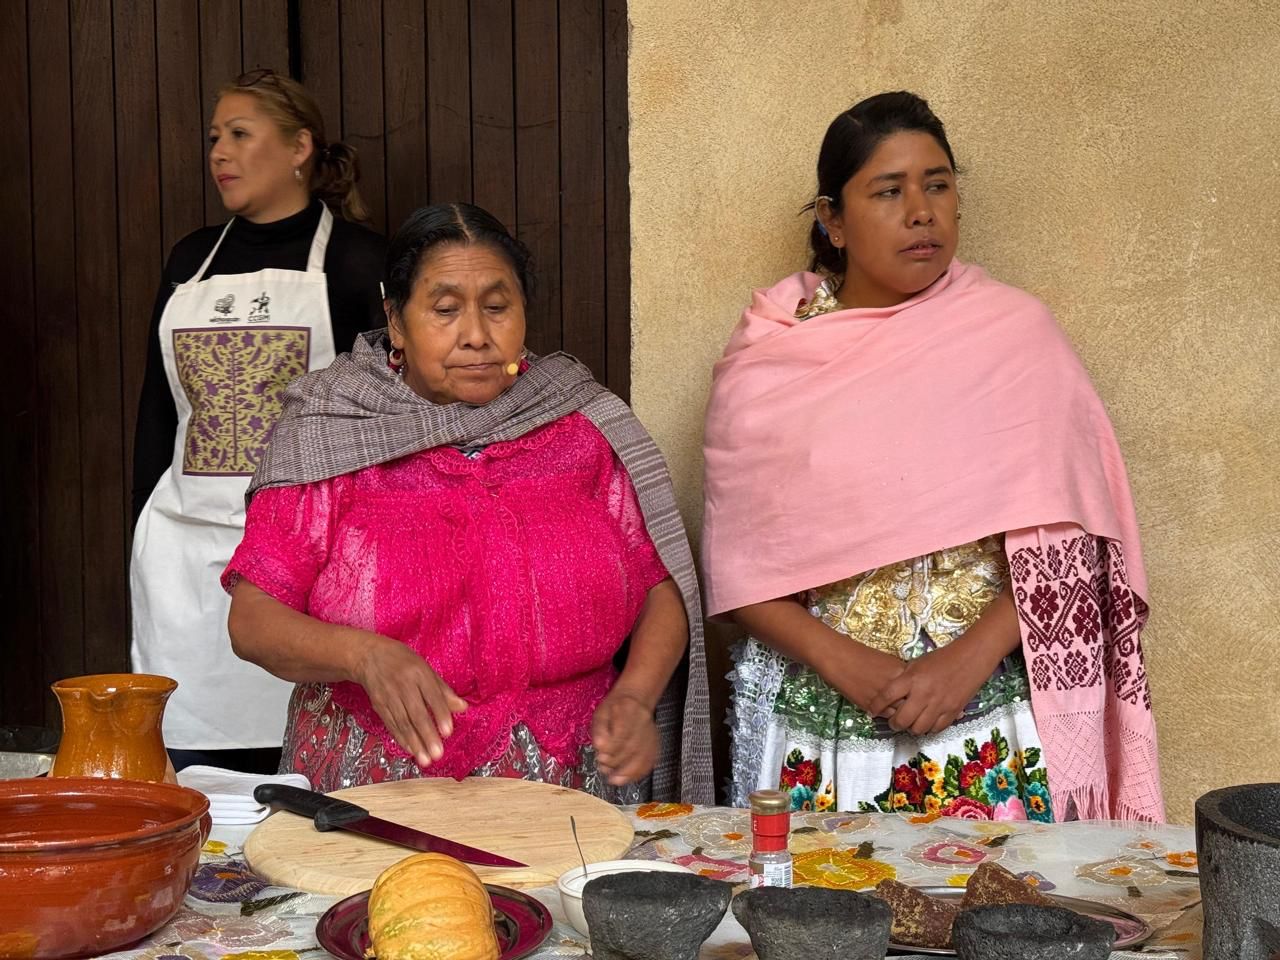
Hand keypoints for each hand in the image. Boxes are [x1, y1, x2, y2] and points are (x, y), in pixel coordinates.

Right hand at [351, 635, 466, 768]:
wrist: (370, 656)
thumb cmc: (404, 662)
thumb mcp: (426, 668)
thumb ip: (443, 690)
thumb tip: (463, 707)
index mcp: (419, 673)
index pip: (432, 696)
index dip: (440, 714)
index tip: (448, 732)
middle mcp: (403, 685)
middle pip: (416, 713)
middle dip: (427, 735)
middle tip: (437, 754)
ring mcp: (389, 696)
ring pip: (403, 723)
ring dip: (415, 743)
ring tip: (426, 760)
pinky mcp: (379, 705)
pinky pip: (391, 725)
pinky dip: (401, 739)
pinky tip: (411, 750)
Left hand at [591, 689, 658, 786]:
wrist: (636, 700)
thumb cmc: (614, 708)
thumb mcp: (601, 713)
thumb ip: (599, 730)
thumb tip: (599, 746)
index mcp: (628, 710)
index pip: (621, 734)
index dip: (610, 749)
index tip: (600, 756)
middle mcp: (643, 722)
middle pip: (632, 748)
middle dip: (616, 762)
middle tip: (604, 768)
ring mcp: (652, 734)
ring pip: (643, 756)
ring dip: (627, 772)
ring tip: (615, 779)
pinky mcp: (656, 744)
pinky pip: (650, 762)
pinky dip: (638, 773)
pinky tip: (628, 778)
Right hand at [818, 640, 908, 717]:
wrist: (837, 657)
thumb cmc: (859, 654)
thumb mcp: (885, 661)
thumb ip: (897, 674)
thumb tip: (906, 687)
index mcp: (901, 672)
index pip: (917, 690)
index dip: (915, 695)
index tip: (913, 697)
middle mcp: (896, 686)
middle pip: (912, 703)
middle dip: (911, 707)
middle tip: (908, 708)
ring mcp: (884, 697)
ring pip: (900, 713)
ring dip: (899, 714)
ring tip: (896, 712)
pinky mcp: (871, 706)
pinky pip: (885, 716)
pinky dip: (885, 715)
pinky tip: (881, 709)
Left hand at [869, 641, 995, 736]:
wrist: (970, 658)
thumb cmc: (941, 658)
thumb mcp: (917, 664)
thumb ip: (904, 679)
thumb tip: (890, 694)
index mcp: (912, 678)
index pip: (887, 696)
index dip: (877, 706)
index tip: (872, 711)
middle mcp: (924, 694)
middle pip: (902, 719)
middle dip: (894, 724)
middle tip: (892, 722)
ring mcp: (939, 705)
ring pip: (918, 728)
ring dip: (911, 728)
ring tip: (909, 723)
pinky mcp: (953, 712)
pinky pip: (936, 729)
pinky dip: (928, 728)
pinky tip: (925, 722)